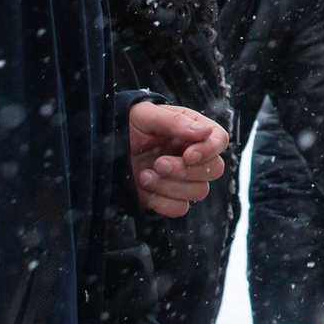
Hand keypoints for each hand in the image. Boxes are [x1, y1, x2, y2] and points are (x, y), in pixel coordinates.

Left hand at [126, 101, 228, 217]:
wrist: (104, 146)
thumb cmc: (128, 124)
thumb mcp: (147, 115)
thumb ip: (176, 121)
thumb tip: (205, 132)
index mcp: (193, 131)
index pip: (219, 140)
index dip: (208, 151)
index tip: (188, 155)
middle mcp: (193, 155)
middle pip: (215, 170)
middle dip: (185, 171)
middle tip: (158, 163)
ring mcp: (183, 179)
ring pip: (199, 192)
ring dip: (170, 186)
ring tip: (145, 175)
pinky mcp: (169, 197)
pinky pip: (180, 208)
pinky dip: (163, 202)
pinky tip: (145, 190)